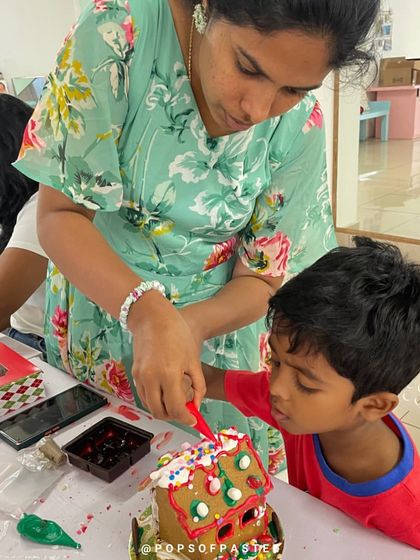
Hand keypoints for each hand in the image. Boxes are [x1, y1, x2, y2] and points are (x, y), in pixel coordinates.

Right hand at [129, 291, 205, 424]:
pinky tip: (165, 389)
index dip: (186, 418)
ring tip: (176, 397)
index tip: (193, 419)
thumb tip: (196, 405)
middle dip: (174, 416)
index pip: (175, 409)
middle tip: (185, 411)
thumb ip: (198, 386)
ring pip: (149, 405)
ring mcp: (140, 376)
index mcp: (168, 374)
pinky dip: (154, 398)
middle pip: (160, 412)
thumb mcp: (193, 360)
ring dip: (163, 407)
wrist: (153, 317)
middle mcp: (151, 378)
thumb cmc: (176, 333)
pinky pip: (144, 394)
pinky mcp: (134, 373)